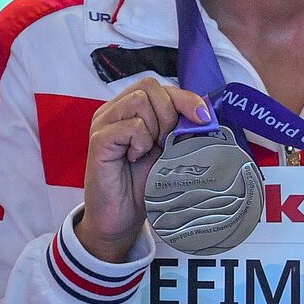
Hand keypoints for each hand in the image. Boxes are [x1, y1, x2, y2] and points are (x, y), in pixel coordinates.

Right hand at [76, 77, 210, 262]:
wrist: (121, 218)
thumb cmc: (143, 184)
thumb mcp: (168, 149)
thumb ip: (179, 128)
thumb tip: (205, 113)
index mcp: (130, 109)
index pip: (160, 86)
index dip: (185, 98)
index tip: (203, 118)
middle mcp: (114, 110)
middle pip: (150, 86)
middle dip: (169, 113)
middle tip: (165, 142)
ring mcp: (103, 123)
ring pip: (139, 101)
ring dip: (154, 127)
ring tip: (149, 150)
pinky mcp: (99, 140)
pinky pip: (130, 125)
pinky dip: (141, 141)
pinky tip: (135, 157)